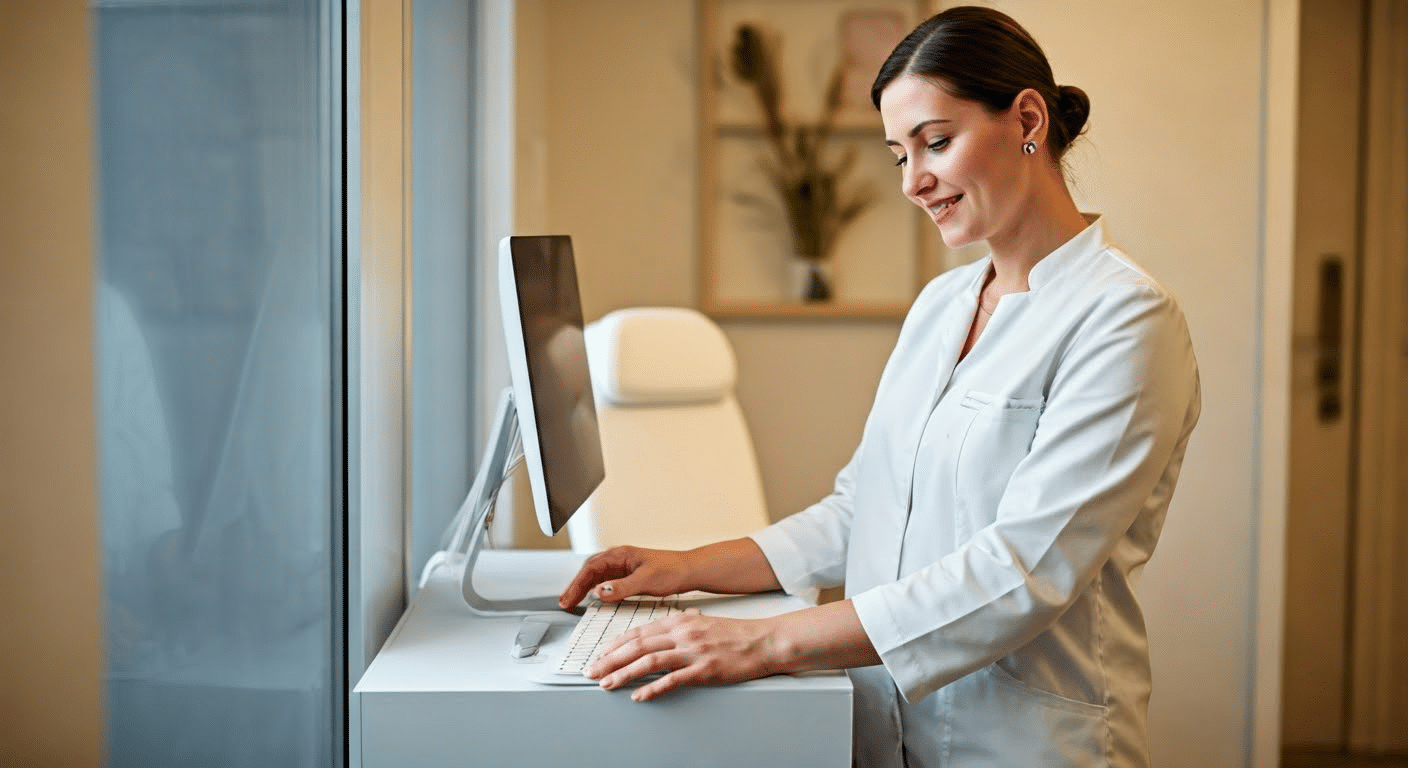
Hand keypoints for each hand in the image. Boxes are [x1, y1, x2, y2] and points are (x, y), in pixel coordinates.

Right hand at [558, 546, 692, 608]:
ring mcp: (623, 567)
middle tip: (565, 602)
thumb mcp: (645, 581)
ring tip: (572, 601)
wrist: (689, 571)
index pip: (591, 568)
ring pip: (596, 576)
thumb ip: (621, 587)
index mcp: (620, 555)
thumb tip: (599, 591)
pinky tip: (592, 599)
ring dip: (583, 588)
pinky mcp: (628, 575)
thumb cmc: (672, 570)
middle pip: (590, 571)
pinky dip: (595, 590)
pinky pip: (606, 582)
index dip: (576, 584)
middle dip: (575, 586)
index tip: (568, 598)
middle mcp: (619, 558)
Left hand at [586, 612, 780, 700]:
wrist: (766, 641)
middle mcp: (683, 633)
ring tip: (607, 683)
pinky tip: (639, 696)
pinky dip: (652, 688)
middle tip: (592, 671)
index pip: (639, 632)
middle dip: (610, 659)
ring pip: (649, 661)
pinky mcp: (705, 670)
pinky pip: (673, 680)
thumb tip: (663, 632)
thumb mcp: (704, 623)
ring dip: (623, 673)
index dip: (615, 644)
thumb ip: (681, 627)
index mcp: (681, 620)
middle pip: (638, 646)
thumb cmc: (737, 634)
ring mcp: (694, 651)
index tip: (600, 654)